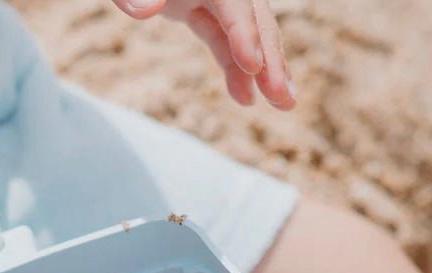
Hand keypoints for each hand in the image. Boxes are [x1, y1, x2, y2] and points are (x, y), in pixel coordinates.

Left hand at [111, 0, 295, 109]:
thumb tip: (146, 10)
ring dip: (263, 69)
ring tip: (282, 103)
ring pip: (244, 32)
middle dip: (271, 58)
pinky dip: (234, 68)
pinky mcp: (199, 6)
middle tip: (285, 99)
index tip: (253, 66)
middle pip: (252, 17)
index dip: (244, 33)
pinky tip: (245, 97)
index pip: (233, 1)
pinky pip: (222, 39)